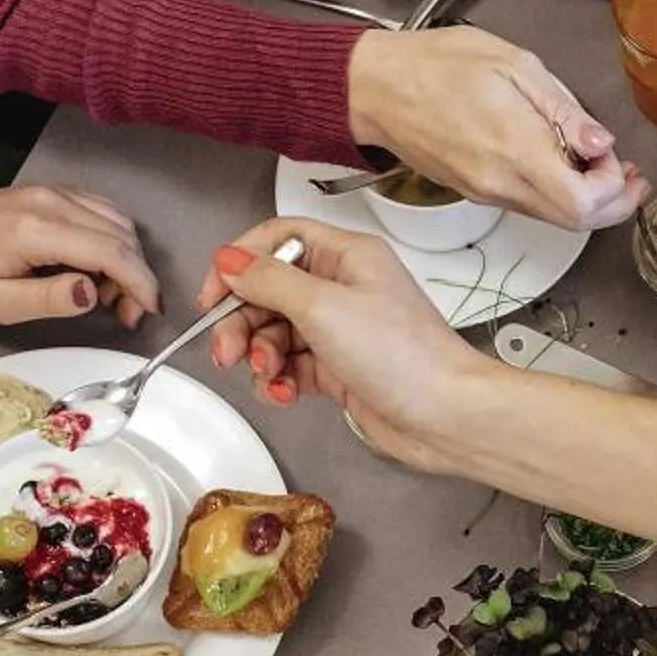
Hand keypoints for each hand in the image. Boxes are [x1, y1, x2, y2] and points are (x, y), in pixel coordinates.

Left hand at [0, 176, 160, 327]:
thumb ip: (45, 299)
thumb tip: (92, 293)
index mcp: (37, 230)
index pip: (110, 251)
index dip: (139, 283)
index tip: (148, 312)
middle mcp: (53, 202)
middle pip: (122, 235)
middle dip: (137, 277)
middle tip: (125, 314)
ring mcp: (55, 192)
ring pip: (118, 220)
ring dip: (128, 259)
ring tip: (109, 295)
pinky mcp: (55, 192)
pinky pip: (103, 211)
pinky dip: (115, 241)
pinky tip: (98, 267)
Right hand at [196, 217, 502, 467]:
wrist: (444, 416)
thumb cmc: (403, 355)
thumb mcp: (324, 307)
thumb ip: (270, 280)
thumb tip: (229, 259)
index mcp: (347, 256)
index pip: (278, 239)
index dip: (240, 262)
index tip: (212, 294)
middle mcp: (343, 287)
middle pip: (268, 290)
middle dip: (242, 321)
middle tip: (228, 351)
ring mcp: (340, 329)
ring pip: (275, 332)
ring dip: (259, 355)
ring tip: (267, 374)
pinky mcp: (338, 368)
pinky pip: (290, 366)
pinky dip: (279, 380)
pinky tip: (282, 393)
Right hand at [349, 27, 647, 230]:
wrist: (374, 88)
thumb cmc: (434, 64)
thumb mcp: (513, 64)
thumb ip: (563, 109)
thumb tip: (600, 141)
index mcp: (514, 148)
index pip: (583, 202)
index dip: (613, 187)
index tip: (616, 156)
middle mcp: (500, 182)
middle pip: (575, 222)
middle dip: (614, 203)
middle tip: (632, 177)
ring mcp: (486, 191)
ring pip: (554, 218)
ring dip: (588, 200)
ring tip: (603, 165)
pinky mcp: (476, 191)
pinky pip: (529, 205)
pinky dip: (558, 193)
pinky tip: (564, 163)